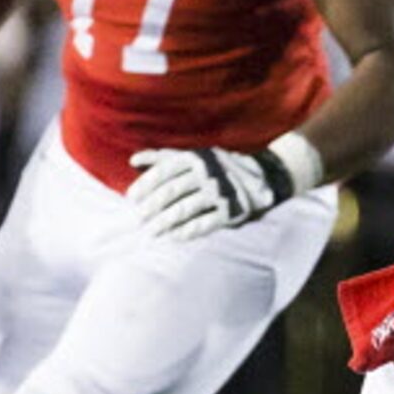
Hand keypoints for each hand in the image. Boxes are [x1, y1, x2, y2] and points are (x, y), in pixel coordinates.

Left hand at [127, 146, 295, 240]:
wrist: (262, 176)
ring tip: (151, 232)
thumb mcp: (193, 156)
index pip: (164, 172)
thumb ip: (163, 158)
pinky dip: (188, 231)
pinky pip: (205, 223)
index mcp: (195, 158)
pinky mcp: (231, 210)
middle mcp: (207, 174)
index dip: (145, 185)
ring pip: (185, 209)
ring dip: (165, 222)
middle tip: (138, 219)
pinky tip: (174, 237)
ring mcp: (220, 192)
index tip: (131, 198)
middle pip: (172, 192)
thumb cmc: (216, 167)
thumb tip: (133, 160)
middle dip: (152, 207)